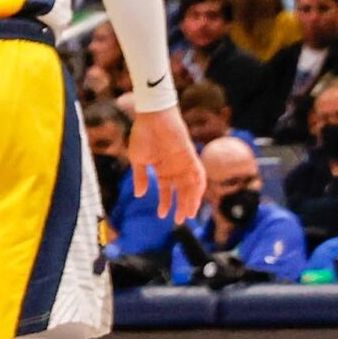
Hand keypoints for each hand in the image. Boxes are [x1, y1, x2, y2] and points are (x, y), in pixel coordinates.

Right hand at [125, 105, 206, 223]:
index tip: (162, 216)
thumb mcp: (138, 159)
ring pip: (191, 186)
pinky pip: (198, 173)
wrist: (152, 117)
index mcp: (162, 169)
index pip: (166, 190)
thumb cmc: (143, 135)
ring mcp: (183, 162)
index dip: (165, 203)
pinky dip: (199, 185)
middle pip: (182, 191)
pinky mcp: (190, 156)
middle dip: (181, 206)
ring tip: (189, 214)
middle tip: (180, 221)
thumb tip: (140, 195)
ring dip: (191, 200)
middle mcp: (175, 168)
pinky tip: (197, 197)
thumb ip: (140, 177)